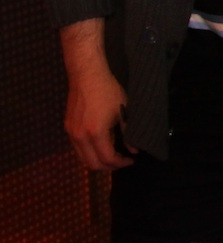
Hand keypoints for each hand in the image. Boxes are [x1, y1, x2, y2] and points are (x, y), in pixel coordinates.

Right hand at [59, 19, 132, 170]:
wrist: (87, 75)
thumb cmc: (108, 91)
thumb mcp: (123, 111)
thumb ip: (128, 133)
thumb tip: (134, 150)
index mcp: (95, 133)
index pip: (107, 159)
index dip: (121, 163)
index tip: (131, 160)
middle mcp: (79, 137)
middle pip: (92, 164)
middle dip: (109, 167)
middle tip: (122, 162)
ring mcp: (71, 133)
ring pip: (82, 158)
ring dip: (97, 161)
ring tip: (113, 155)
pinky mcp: (68, 128)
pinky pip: (77, 148)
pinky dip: (89, 152)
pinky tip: (102, 145)